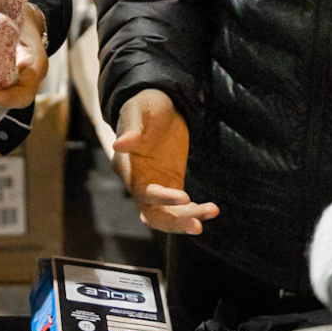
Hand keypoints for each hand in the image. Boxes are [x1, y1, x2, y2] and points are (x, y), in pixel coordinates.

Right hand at [111, 89, 217, 233]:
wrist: (158, 105)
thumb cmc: (145, 104)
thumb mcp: (137, 110)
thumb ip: (130, 127)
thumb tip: (119, 144)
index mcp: (126, 167)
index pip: (142, 191)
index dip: (162, 198)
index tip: (185, 197)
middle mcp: (137, 182)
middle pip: (152, 214)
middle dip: (174, 222)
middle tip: (198, 226)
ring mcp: (153, 186)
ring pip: (166, 216)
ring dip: (187, 219)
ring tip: (212, 211)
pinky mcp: (169, 185)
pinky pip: (179, 208)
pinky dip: (193, 211)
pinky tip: (210, 210)